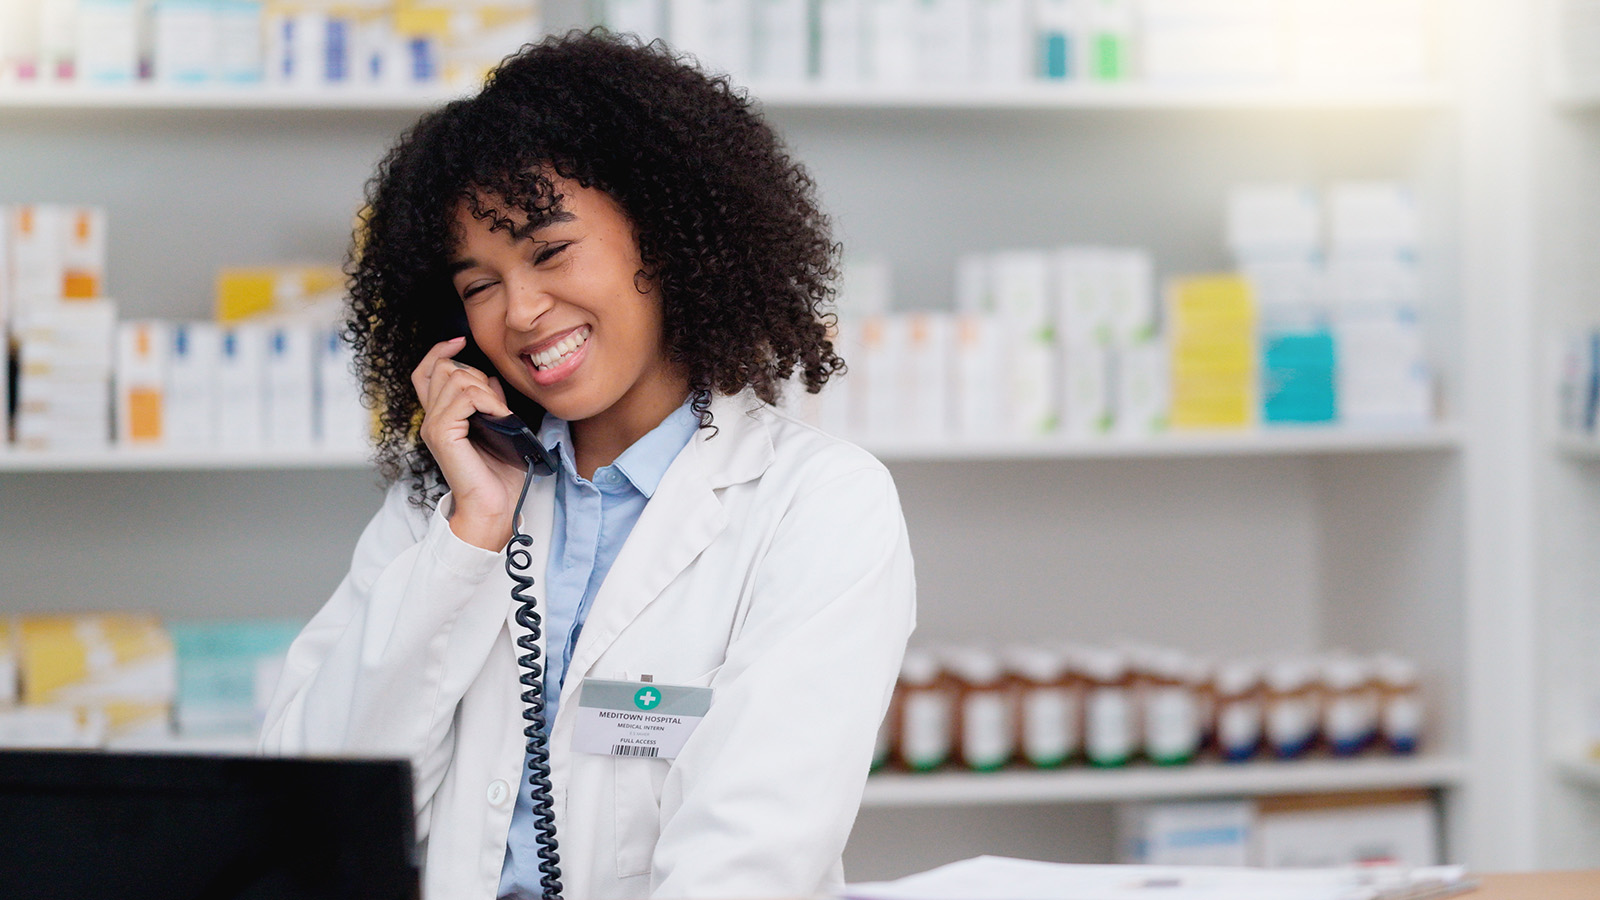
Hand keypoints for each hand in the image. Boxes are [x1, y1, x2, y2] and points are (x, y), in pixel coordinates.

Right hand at [412, 337, 529, 549]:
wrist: (494, 506)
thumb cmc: (499, 474)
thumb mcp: (499, 426)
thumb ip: (490, 401)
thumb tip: (491, 377)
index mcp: (440, 416)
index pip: (425, 372)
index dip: (439, 351)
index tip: (459, 341)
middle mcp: (431, 419)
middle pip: (443, 368)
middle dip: (475, 373)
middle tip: (495, 402)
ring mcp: (433, 426)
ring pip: (456, 378)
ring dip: (485, 389)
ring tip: (500, 413)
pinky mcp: (442, 434)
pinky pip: (463, 398)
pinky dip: (488, 400)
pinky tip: (501, 417)